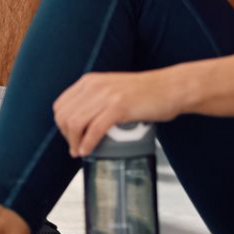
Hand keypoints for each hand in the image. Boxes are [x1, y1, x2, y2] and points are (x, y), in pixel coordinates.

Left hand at [53, 69, 188, 157]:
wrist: (171, 88)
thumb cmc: (147, 93)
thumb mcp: (113, 90)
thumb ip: (96, 100)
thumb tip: (81, 123)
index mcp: (90, 81)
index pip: (61, 105)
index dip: (61, 125)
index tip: (70, 137)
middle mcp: (94, 86)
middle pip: (65, 116)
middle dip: (67, 137)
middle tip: (75, 148)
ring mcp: (106, 96)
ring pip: (75, 123)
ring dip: (75, 142)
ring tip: (80, 151)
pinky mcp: (119, 107)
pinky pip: (94, 129)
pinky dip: (88, 143)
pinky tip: (88, 150)